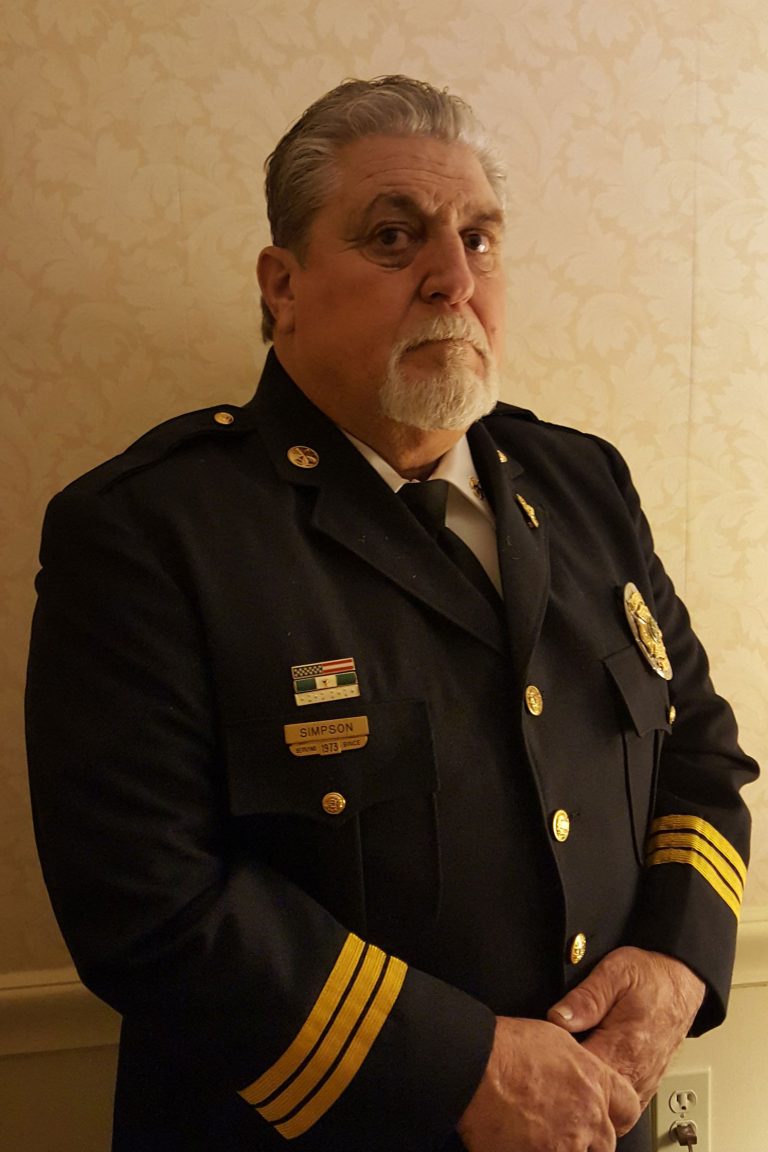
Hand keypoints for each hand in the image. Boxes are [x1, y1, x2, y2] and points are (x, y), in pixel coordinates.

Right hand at [456, 1015, 639, 1151]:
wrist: (475, 1067)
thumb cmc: (507, 1048)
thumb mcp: (556, 1039)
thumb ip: (580, 1065)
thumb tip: (581, 1073)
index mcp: (595, 1084)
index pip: (627, 1108)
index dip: (615, 1112)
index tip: (602, 1115)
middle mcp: (588, 1119)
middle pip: (605, 1144)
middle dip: (588, 1140)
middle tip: (562, 1128)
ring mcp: (565, 1146)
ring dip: (561, 1148)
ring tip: (537, 1136)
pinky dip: (536, 1151)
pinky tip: (520, 1142)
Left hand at [548, 947, 705, 1109]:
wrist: (682, 982)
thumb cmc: (650, 976)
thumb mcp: (615, 971)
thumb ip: (586, 997)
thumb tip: (558, 1018)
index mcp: (623, 1046)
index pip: (581, 1078)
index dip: (555, 1073)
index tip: (538, 1060)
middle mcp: (635, 1071)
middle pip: (593, 1102)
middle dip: (567, 1091)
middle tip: (546, 1072)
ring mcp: (643, 1083)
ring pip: (609, 1113)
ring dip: (587, 1101)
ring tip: (564, 1080)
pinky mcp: (647, 1085)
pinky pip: (624, 1111)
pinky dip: (604, 1106)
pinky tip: (588, 1089)